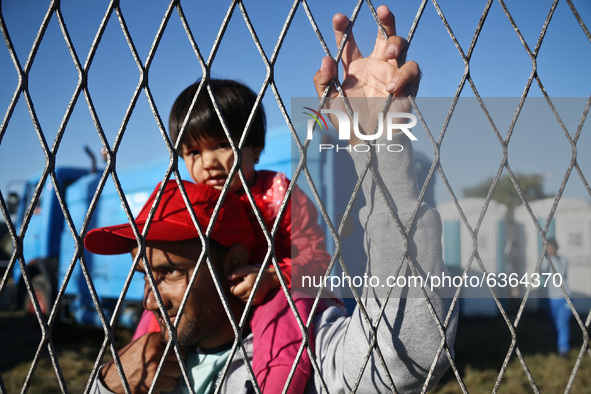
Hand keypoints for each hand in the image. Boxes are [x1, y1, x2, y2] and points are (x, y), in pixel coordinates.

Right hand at [100, 332, 182, 393]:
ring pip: (178, 370)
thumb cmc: (126, 362)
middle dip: (174, 363)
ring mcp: (155, 366)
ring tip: (160, 375)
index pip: (175, 342)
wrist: (111, 381)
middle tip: (165, 367)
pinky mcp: (155, 381)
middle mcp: (154, 350)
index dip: (174, 350)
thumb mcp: (139, 345)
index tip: (169, 355)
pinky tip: (156, 383)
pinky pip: (172, 383)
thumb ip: (156, 342)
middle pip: (180, 356)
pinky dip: (166, 385)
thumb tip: (177, 342)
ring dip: (172, 375)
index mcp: (151, 339)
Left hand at [228, 265, 279, 304]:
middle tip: (241, 282)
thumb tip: (227, 278)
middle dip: (236, 289)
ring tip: (246, 286)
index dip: (232, 286)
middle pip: (237, 295)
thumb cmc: (257, 272)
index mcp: (249, 285)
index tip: (234, 281)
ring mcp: (255, 299)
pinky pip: (246, 302)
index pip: (234, 291)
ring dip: (241, 293)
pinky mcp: (257, 302)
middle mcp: (252, 293)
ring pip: (241, 299)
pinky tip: (249, 290)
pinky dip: (245, 297)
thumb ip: (236, 272)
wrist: (270, 278)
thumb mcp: (246, 269)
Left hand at [313, 5, 419, 143]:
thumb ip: (322, 81)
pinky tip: (391, 87)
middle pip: (383, 34)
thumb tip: (326, 58)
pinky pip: (411, 69)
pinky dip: (403, 74)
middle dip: (384, 19)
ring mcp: (392, 73)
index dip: (343, 29)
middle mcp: (374, 66)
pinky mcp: (408, 85)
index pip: (349, 43)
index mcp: (354, 68)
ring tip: (388, 53)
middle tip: (382, 9)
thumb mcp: (328, 102)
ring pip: (400, 45)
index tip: (339, 18)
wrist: (370, 141)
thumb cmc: (348, 122)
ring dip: (396, 43)